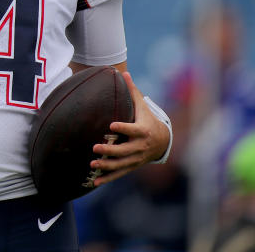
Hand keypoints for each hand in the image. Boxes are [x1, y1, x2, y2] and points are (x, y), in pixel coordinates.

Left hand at [90, 71, 170, 186]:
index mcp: (143, 131)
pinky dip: (108, 178)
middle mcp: (140, 147)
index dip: (123, 128)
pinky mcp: (132, 166)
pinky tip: (95, 182)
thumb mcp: (142, 106)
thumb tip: (123, 72)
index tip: (111, 125)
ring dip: (107, 166)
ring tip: (93, 164)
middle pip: (125, 150)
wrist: (162, 141)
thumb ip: (132, 91)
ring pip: (121, 164)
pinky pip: (119, 174)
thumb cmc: (147, 119)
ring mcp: (136, 158)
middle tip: (95, 147)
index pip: (133, 130)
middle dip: (111, 150)